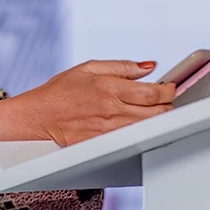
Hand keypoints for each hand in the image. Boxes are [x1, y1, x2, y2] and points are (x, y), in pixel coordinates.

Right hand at [21, 60, 174, 146]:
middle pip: (155, 113)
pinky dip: (141, 131)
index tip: (171, 87)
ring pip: (147, 127)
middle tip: (168, 99)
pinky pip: (132, 139)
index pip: (152, 92)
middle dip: (168, 105)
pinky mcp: (103, 143)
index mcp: (110, 88)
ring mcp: (109, 130)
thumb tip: (149, 66)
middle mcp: (112, 110)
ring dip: (158, 119)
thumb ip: (122, 67)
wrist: (37, 116)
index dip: (168, 90)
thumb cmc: (61, 90)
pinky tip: (141, 124)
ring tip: (158, 110)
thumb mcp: (89, 68)